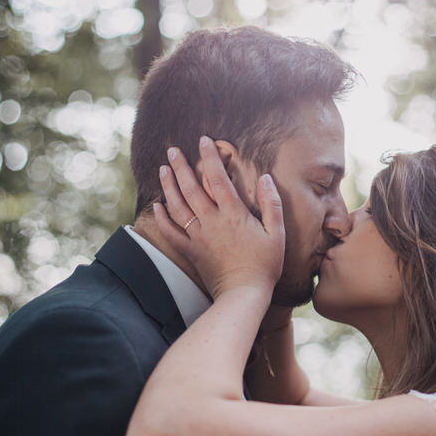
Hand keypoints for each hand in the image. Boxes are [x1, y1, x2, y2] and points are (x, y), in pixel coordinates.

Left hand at [153, 136, 284, 299]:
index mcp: (233, 214)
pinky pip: (172, 232)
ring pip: (178, 206)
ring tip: (163, 169)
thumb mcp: (277, 233)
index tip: (203, 141)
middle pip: (192, 188)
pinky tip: (157, 205)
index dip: (210, 158)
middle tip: (172, 150)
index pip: (218, 178)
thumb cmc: (265, 265)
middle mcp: (212, 222)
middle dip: (181, 167)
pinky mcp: (191, 252)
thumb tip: (265, 178)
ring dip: (169, 186)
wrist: (244, 294)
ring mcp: (199, 237)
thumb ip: (272, 204)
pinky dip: (163, 218)